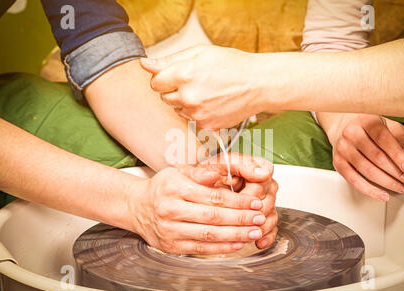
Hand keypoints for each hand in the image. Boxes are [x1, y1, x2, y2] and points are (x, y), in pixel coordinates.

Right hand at [128, 154, 276, 253]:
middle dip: (241, 219)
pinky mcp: (171, 246)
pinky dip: (221, 248)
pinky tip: (237, 243)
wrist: (137, 207)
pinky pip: (200, 249)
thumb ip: (201, 171)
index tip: (254, 203)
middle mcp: (171, 210)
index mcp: (175, 188)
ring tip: (254, 232)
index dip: (237, 202)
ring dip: (235, 235)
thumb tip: (220, 172)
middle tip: (260, 218)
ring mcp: (170, 230)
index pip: (213, 197)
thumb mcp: (178, 171)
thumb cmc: (162, 188)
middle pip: (213, 217)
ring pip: (208, 235)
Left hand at [140, 45, 265, 128]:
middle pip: (164, 98)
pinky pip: (190, 119)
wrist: (258, 84)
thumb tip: (146, 64)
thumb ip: (169, 60)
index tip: (173, 75)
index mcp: (184, 74)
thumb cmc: (233, 65)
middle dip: (173, 90)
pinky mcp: (205, 125)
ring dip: (184, 102)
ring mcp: (197, 113)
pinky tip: (211, 103)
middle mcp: (188, 96)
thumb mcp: (200, 52)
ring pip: (177, 109)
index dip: (163, 77)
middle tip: (193, 82)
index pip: (154, 82)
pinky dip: (197, 112)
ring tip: (205, 92)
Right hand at [324, 114, 403, 201]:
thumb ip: (400, 137)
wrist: (341, 126)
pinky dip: (370, 190)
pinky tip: (383, 194)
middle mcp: (351, 134)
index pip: (383, 139)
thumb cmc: (367, 127)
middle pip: (376, 157)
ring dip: (387, 183)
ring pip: (367, 170)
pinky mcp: (338, 163)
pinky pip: (354, 180)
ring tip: (402, 188)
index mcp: (365, 121)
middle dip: (397, 173)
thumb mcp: (387, 125)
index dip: (397, 155)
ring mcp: (343, 149)